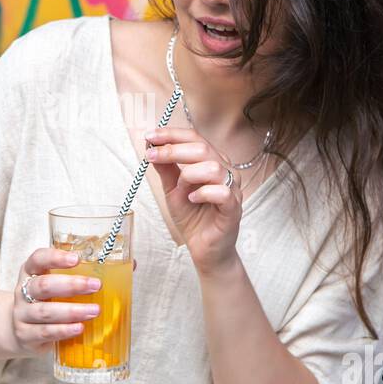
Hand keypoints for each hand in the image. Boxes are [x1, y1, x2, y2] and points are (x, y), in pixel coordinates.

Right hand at [6, 247, 137, 356]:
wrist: (20, 328)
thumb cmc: (49, 301)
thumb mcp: (60, 283)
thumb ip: (89, 273)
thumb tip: (131, 265)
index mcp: (32, 271)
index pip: (38, 258)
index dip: (55, 257)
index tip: (77, 258)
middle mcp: (23, 291)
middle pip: (42, 285)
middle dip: (71, 285)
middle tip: (96, 285)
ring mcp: (22, 314)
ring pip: (44, 311)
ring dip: (71, 311)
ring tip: (95, 311)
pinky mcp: (26, 335)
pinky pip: (44, 332)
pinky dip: (63, 331)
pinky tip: (79, 328)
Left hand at [144, 125, 241, 274]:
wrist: (204, 249)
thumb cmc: (193, 217)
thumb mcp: (172, 189)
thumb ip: (165, 168)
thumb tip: (150, 144)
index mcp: (212, 161)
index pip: (194, 138)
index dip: (171, 134)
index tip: (149, 136)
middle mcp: (225, 171)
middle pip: (202, 148)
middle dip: (173, 150)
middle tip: (151, 156)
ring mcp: (232, 189)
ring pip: (213, 167)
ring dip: (189, 175)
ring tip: (181, 190)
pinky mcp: (234, 208)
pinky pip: (222, 192)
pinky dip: (203, 193)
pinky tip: (192, 199)